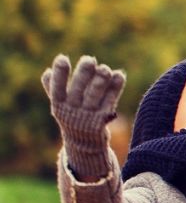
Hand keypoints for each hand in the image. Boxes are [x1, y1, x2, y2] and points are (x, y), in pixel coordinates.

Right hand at [42, 55, 125, 180]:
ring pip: (95, 95)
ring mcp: (88, 115)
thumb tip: (48, 72)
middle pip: (77, 90)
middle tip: (89, 59)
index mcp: (59, 105)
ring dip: (100, 80)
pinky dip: (115, 88)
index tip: (61, 58)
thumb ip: (53, 88)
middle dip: (83, 74)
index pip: (56, 89)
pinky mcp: (104, 118)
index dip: (59, 74)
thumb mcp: (60, 105)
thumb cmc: (71, 116)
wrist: (84, 144)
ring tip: (104, 68)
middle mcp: (72, 111)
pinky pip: (110, 100)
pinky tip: (119, 75)